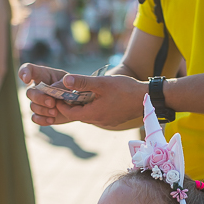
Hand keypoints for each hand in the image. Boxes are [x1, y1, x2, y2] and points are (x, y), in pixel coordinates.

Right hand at [19, 63, 71, 125]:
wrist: (78, 103)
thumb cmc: (73, 87)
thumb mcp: (70, 82)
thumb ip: (62, 84)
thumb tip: (53, 88)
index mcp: (43, 75)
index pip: (28, 69)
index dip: (24, 73)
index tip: (26, 80)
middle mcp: (37, 88)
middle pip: (29, 92)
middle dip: (40, 98)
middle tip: (52, 102)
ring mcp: (38, 102)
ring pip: (32, 106)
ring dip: (43, 110)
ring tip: (55, 112)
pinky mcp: (41, 114)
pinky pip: (35, 118)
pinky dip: (42, 120)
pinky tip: (51, 120)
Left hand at [22, 68, 146, 129]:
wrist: (147, 99)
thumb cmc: (125, 89)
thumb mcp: (102, 83)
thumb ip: (83, 82)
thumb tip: (64, 80)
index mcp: (93, 114)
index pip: (69, 113)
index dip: (60, 104)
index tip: (56, 94)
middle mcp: (97, 121)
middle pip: (77, 115)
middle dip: (69, 104)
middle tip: (64, 91)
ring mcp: (105, 122)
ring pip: (87, 115)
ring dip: (81, 106)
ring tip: (78, 92)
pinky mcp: (112, 120)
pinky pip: (96, 115)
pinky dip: (91, 107)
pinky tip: (94, 97)